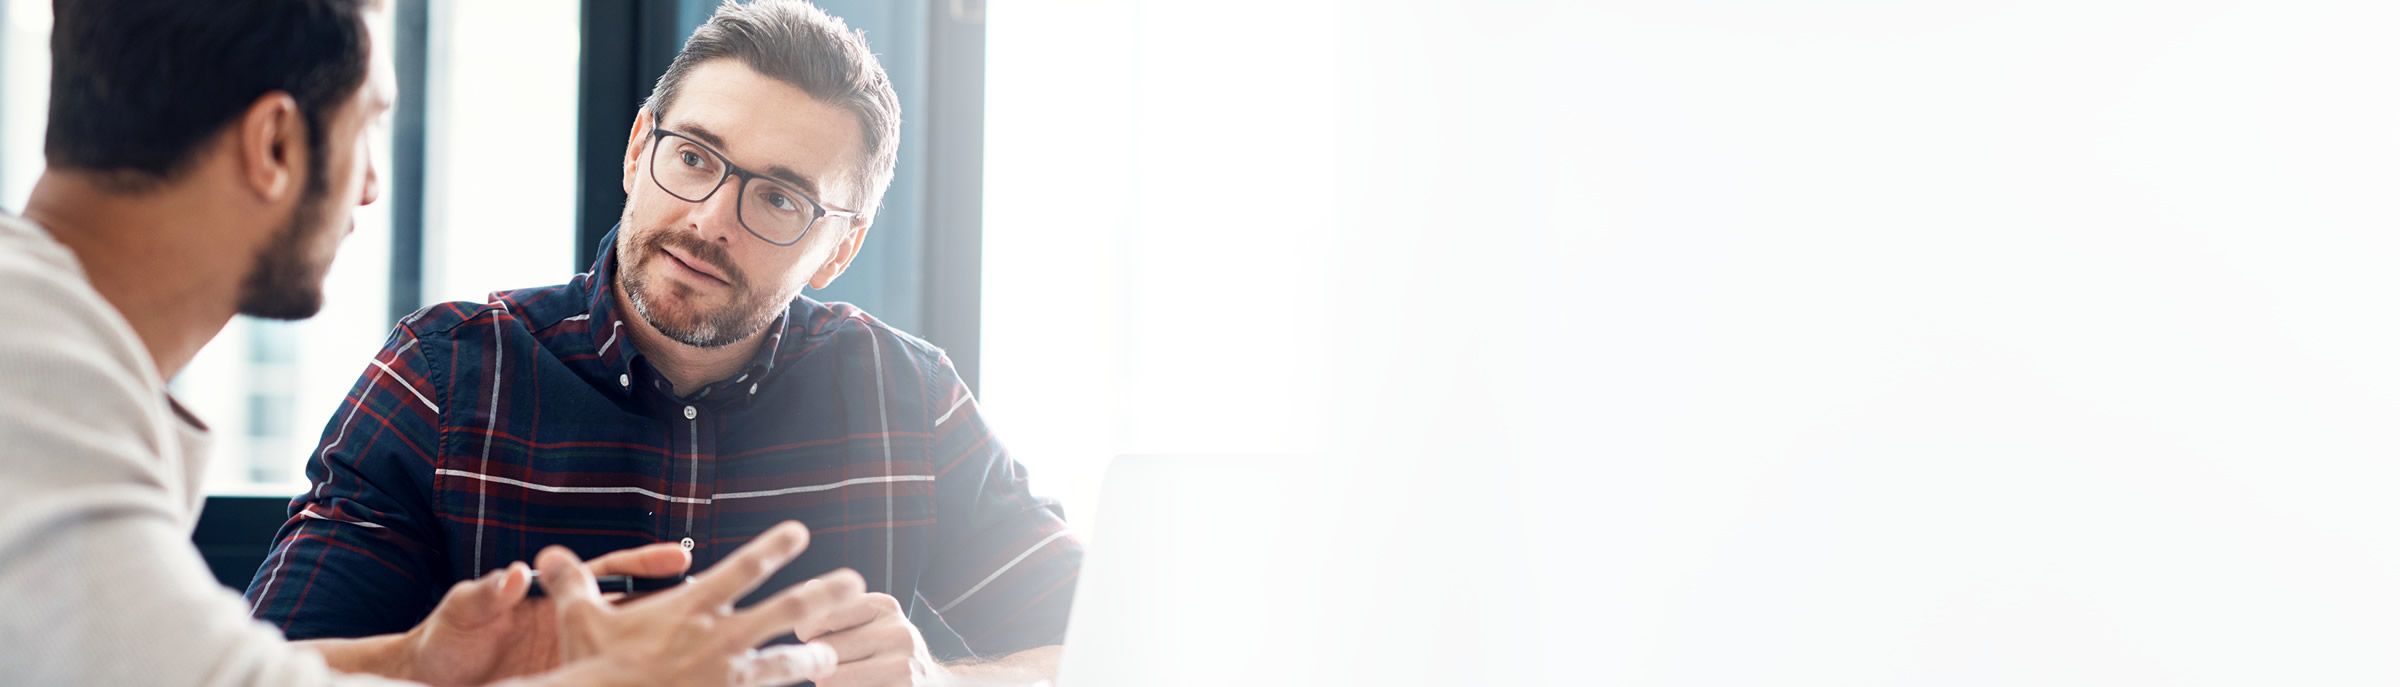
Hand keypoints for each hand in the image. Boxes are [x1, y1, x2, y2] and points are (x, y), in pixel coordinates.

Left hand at [402, 542, 692, 685]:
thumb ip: (487, 593)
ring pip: (627, 651)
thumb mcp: (460, 613)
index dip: (644, 564)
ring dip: (663, 649)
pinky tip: (666, 682)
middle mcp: (570, 627)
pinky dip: (632, 678)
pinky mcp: (569, 682)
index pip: (606, 574)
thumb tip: (517, 574)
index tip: (678, 558)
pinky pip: (603, 679)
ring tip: (710, 652)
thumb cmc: (442, 641)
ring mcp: (572, 659)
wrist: (426, 682)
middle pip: (634, 613)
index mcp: (551, 598)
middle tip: (714, 605)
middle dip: (675, 608)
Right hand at [535, 521, 865, 686]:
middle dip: (824, 594)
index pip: (743, 567)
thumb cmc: (592, 671)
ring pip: (787, 663)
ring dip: (813, 657)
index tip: (799, 532)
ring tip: (831, 655)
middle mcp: (721, 639)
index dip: (775, 546)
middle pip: (788, 610)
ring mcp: (730, 678)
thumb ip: (573, 585)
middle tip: (855, 583)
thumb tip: (546, 556)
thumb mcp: (581, 623)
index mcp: (693, 609)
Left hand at [801, 590, 949, 686]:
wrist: (928, 682)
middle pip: (825, 650)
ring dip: (828, 683)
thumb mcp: (869, 621)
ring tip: (847, 679)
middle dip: (818, 662)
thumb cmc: (886, 651)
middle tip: (834, 665)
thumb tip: (812, 588)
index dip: (807, 633)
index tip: (815, 638)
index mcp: (885, 607)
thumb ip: (838, 606)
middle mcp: (897, 632)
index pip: (823, 616)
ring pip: (830, 678)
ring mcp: (902, 666)